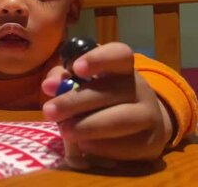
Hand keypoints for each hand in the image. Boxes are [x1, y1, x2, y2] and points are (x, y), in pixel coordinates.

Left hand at [42, 42, 173, 164]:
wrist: (143, 126)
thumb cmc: (102, 97)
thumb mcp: (83, 81)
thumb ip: (63, 78)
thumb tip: (49, 86)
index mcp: (123, 67)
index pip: (119, 54)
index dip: (98, 59)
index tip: (76, 68)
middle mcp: (139, 88)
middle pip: (110, 92)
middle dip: (75, 102)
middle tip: (49, 111)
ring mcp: (150, 115)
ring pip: (120, 120)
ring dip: (88, 126)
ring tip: (64, 131)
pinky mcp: (152, 142)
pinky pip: (125, 146)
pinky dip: (101, 146)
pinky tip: (84, 146)